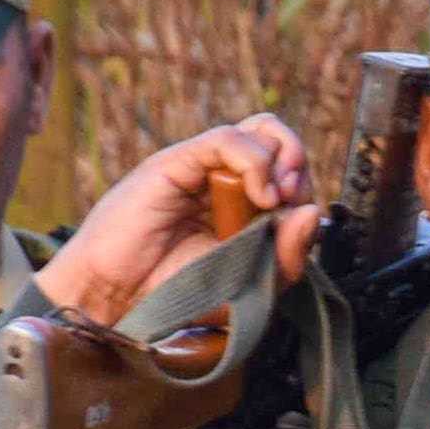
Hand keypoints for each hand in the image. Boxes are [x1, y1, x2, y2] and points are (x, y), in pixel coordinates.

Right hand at [36, 115, 319, 330]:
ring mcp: (203, 169)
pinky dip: (256, 160)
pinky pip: (229, 138)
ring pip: (262, 130)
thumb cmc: (175, 294)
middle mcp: (226, 182)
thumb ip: (287, 258)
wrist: (117, 298)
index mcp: (243, 207)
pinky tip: (261, 194)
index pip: (291, 176)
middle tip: (289, 204)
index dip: (305, 193)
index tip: (297, 226)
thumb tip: (313, 213)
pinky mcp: (179, 161)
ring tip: (275, 196)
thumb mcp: (250, 285)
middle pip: (281, 143)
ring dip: (285, 157)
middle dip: (300, 170)